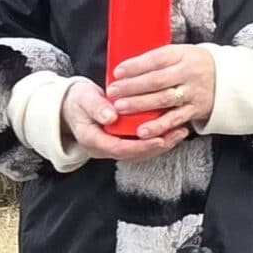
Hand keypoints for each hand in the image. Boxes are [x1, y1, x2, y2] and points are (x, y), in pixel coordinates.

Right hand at [62, 75, 191, 161]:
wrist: (71, 106)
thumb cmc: (77, 101)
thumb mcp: (83, 99)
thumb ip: (96, 107)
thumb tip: (111, 116)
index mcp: (93, 140)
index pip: (120, 149)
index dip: (141, 146)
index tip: (159, 139)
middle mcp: (105, 148)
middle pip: (136, 154)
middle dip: (159, 145)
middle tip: (178, 134)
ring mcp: (114, 146)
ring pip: (141, 151)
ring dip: (163, 143)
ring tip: (181, 131)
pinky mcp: (122, 141)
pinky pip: (141, 143)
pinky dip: (158, 137)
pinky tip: (172, 128)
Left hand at [106, 43, 217, 135]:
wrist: (228, 80)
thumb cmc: (196, 65)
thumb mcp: (182, 54)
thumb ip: (159, 60)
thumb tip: (127, 68)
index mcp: (183, 55)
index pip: (157, 59)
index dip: (136, 65)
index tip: (117, 72)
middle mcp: (189, 73)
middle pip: (157, 80)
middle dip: (132, 87)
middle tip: (113, 92)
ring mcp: (193, 93)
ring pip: (163, 99)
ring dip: (140, 105)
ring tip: (120, 108)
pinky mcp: (195, 110)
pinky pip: (175, 119)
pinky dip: (158, 125)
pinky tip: (142, 131)